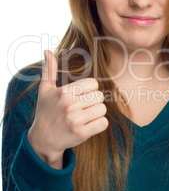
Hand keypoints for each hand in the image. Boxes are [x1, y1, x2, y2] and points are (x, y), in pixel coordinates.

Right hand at [27, 50, 107, 168]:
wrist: (42, 139)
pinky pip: (103, 123)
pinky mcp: (81, 133)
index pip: (93, 83)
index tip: (81, 96)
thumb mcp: (45, 90)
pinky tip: (89, 125)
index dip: (90, 90)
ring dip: (97, 113)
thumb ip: (49, 70)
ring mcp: (76, 120)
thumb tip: (47, 50)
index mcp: (64, 92)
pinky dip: (99, 124)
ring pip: (103, 109)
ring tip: (85, 116)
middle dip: (94, 102)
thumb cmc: (46, 111)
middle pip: (100, 96)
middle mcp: (70, 105)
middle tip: (83, 108)